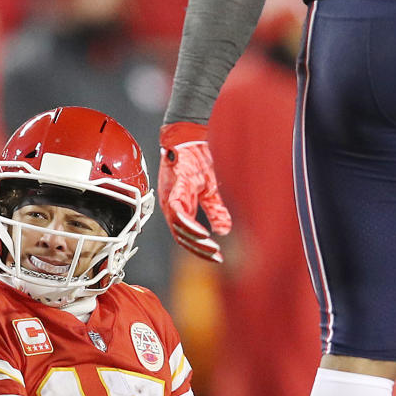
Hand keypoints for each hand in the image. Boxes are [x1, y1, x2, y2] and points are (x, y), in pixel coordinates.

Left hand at [158, 122, 232, 262]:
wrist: (189, 138)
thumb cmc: (197, 162)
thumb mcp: (210, 191)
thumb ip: (216, 211)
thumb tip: (224, 231)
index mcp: (179, 208)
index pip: (186, 237)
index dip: (200, 249)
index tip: (217, 258)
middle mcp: (171, 206)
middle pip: (181, 237)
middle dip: (199, 249)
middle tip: (217, 256)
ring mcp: (171, 197)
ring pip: (178, 228)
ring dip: (195, 239)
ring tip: (212, 246)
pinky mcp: (175, 187)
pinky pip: (178, 211)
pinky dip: (189, 224)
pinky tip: (202, 233)